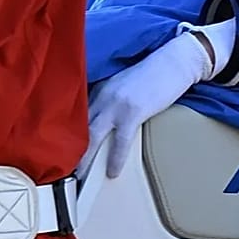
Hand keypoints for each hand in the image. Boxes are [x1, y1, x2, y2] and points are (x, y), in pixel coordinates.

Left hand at [77, 32, 211, 179]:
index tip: (65, 149)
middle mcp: (103, 95)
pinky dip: (115, 158)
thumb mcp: (124, 83)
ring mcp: (117, 104)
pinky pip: (120, 141)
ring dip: (86, 158)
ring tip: (81, 176)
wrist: (173, 62)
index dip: (70, 134)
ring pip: (93, 136)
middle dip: (70, 149)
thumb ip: (111, 98)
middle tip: (64, 168)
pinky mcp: (133, 111)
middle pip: (79, 127)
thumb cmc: (154, 73)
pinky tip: (112, 172)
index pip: (78, 115)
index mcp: (101, 88)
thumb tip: (104, 120)